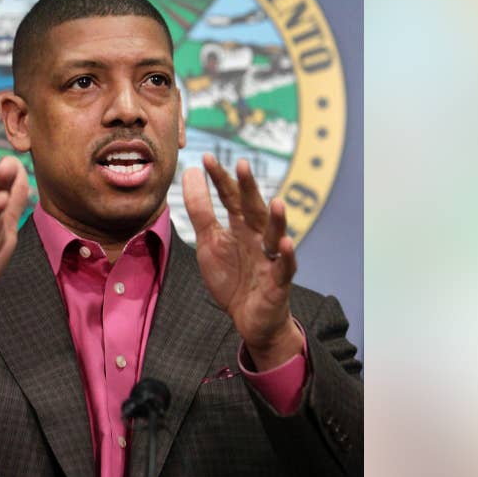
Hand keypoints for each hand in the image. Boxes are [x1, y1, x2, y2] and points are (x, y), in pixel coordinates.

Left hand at [182, 154, 303, 369]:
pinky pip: (285, 267)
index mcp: (240, 226)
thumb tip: (190, 172)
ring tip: (277, 202)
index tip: (206, 158)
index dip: (220, 179)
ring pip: (276, 235)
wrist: (247, 318)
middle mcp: (258, 237)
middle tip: (242, 164)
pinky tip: (286, 244)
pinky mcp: (278, 282)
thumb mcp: (209, 242)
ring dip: (277, 220)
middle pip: (254, 210)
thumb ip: (200, 210)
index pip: (230, 198)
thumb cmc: (231, 277)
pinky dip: (287, 256)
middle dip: (249, 189)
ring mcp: (270, 258)